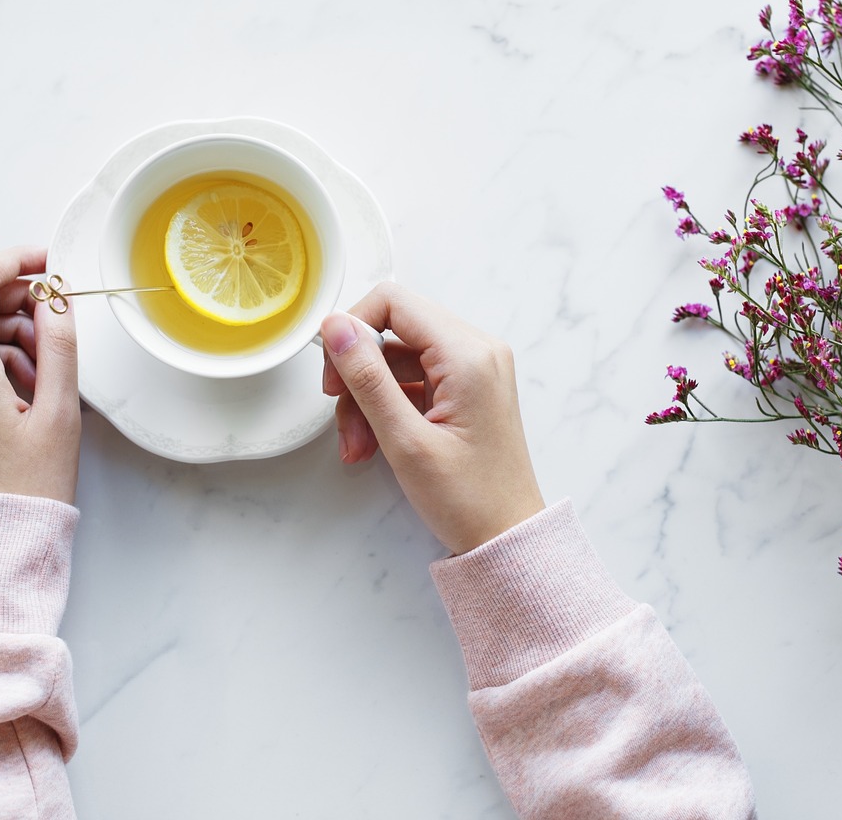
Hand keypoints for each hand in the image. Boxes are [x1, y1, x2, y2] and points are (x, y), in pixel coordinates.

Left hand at [0, 246, 81, 503]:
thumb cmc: (29, 487)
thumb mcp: (60, 412)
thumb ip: (60, 344)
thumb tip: (56, 298)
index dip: (16, 260)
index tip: (47, 262)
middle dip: (13, 298)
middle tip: (54, 321)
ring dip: (3, 329)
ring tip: (43, 370)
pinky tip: (21, 386)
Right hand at [321, 283, 544, 553]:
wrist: (508, 538)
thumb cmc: (468, 499)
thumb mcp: (405, 440)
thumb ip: (367, 378)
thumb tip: (336, 327)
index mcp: (468, 354)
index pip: (394, 302)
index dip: (352, 329)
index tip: (333, 373)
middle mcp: (477, 350)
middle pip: (393, 330)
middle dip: (358, 374)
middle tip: (341, 418)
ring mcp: (474, 369)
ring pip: (397, 359)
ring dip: (368, 398)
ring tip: (357, 447)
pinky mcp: (467, 389)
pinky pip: (413, 380)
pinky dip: (387, 407)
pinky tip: (374, 444)